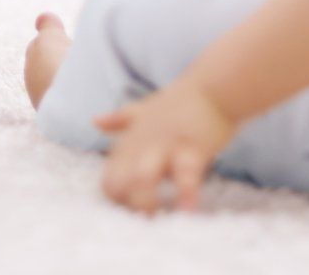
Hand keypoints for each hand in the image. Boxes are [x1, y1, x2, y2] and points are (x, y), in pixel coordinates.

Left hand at [93, 79, 237, 214]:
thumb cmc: (181, 102)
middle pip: (117, 184)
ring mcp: (164, 146)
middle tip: (148, 221)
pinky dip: (186, 195)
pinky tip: (188, 212)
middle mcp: (141, 145)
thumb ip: (120, 119)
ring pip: (141, 179)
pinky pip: (185, 176)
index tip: (136, 212)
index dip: (118, 200)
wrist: (213, 87)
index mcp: (130, 141)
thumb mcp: (144, 108)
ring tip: (158, 221)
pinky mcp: (191, 148)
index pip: (108, 181)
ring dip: (146, 202)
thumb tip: (95, 122)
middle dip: (128, 207)